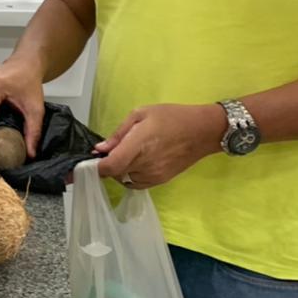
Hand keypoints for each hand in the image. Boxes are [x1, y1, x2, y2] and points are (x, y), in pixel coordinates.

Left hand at [95, 104, 225, 188]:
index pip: (109, 167)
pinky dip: (131, 175)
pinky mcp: (160, 181)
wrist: (203, 131)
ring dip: (121, 169)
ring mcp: (153, 175)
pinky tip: (138, 162)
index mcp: (138, 145)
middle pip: (114, 174)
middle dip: (109, 164)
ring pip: (124, 179)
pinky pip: (136, 183)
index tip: (95, 157)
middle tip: (114, 150)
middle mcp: (144, 164)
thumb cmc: (172, 117)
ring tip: (131, 153)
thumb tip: (100, 149)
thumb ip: (119, 133)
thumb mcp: (141, 114)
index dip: (97, 165)